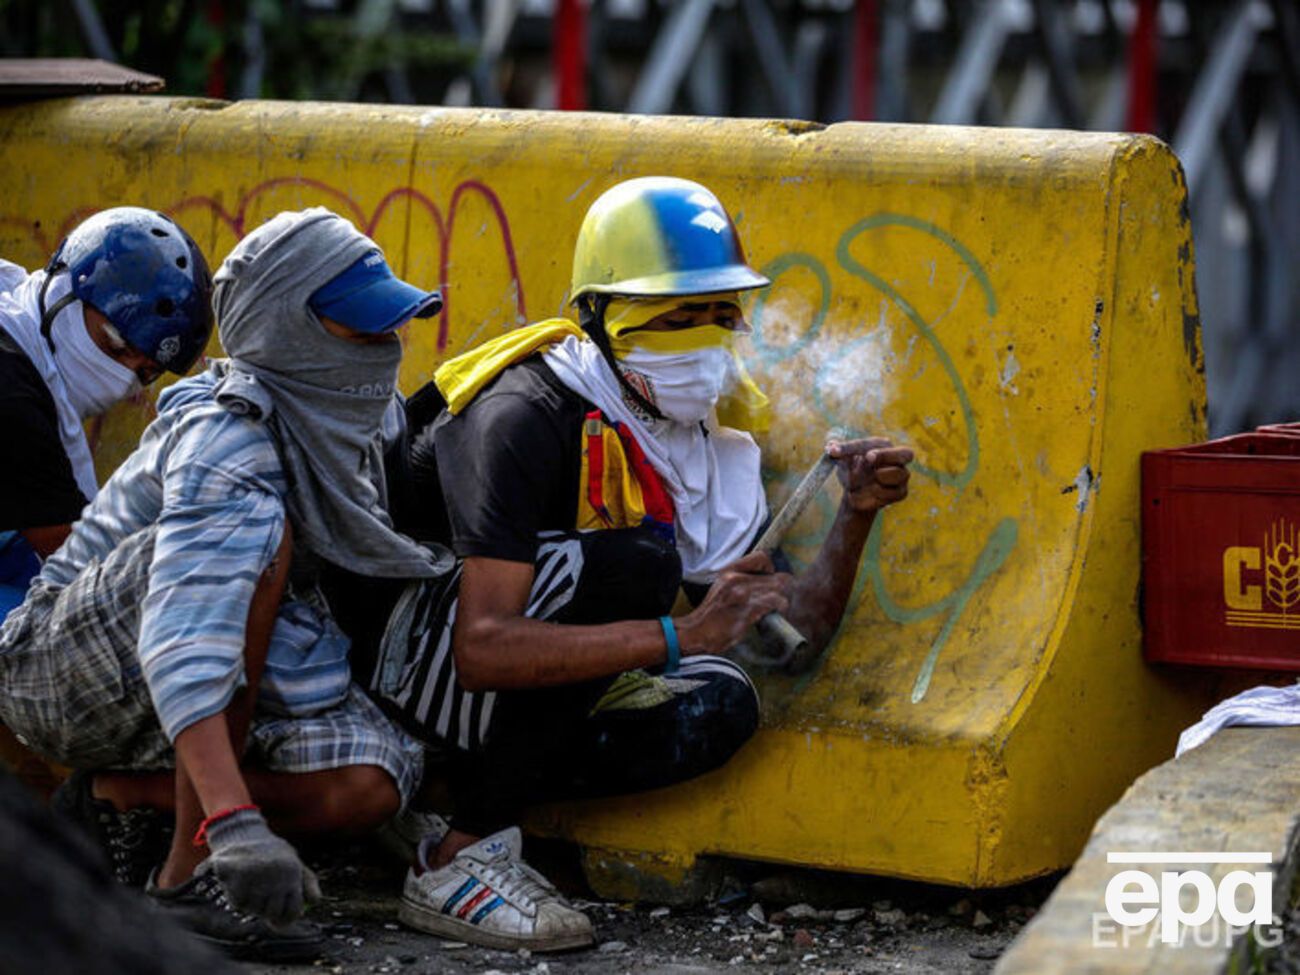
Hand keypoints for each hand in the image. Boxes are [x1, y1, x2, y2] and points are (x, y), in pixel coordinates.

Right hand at [197, 808, 321, 924]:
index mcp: (292, 872)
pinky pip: (238, 902)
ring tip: (251, 884)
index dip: (286, 920)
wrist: (244, 833)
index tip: (278, 922)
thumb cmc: (272, 852)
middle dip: (266, 910)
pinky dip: (237, 897)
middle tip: (261, 898)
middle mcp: (277, 874)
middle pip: (271, 913)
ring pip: (253, 909)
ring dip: (251, 903)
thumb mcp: (294, 862)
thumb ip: (308, 882)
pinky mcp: (237, 874)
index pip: (293, 910)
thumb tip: (316, 901)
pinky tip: (239, 883)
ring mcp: (257, 874)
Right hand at [675, 551, 792, 654]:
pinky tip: (776, 613)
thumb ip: (739, 581)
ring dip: (782, 599)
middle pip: (776, 576)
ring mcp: (743, 593)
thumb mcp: (721, 588)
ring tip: (778, 608)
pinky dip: (780, 607)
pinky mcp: (749, 608)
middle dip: (782, 589)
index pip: (761, 557)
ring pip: (779, 588)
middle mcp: (736, 578)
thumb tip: (762, 584)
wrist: (695, 633)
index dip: (771, 568)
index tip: (771, 578)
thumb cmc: (710, 615)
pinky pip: (776, 601)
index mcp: (729, 571)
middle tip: (779, 599)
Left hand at [827, 437, 913, 513]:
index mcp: (884, 446)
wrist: (856, 494)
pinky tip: (866, 494)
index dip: (852, 447)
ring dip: (873, 480)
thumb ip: (839, 453)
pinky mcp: (902, 492)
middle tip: (868, 457)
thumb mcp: (842, 462)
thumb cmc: (852, 471)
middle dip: (885, 454)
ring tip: (858, 484)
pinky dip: (874, 496)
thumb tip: (831, 444)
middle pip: (905, 453)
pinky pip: (890, 493)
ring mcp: (903, 476)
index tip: (834, 450)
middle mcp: (899, 459)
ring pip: (895, 474)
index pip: (870, 443)